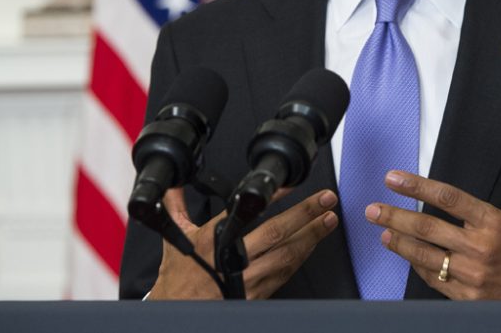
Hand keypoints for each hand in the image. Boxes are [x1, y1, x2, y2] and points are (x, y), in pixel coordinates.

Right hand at [149, 186, 338, 299]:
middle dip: (305, 214)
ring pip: (287, 255)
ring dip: (311, 236)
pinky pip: (284, 273)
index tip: (292, 185)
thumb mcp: (175, 240)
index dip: (273, 197)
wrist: (178, 314)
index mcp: (215, 239)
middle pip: (277, 232)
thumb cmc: (178, 280)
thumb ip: (176, 209)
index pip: (247, 211)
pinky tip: (312, 246)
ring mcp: (248, 278)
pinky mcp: (257, 294)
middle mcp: (234, 258)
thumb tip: (170, 188)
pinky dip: (300, 258)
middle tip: (327, 200)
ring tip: (329, 220)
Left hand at [366, 132, 500, 299]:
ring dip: (399, 243)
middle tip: (373, 208)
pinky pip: (434, 279)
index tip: (394, 178)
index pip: (448, 198)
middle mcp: (479, 248)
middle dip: (395, 216)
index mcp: (494, 222)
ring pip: (425, 256)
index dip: (418, 186)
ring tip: (383, 232)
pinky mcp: (466, 297)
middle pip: (427, 228)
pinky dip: (417, 266)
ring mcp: (471, 275)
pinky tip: (406, 255)